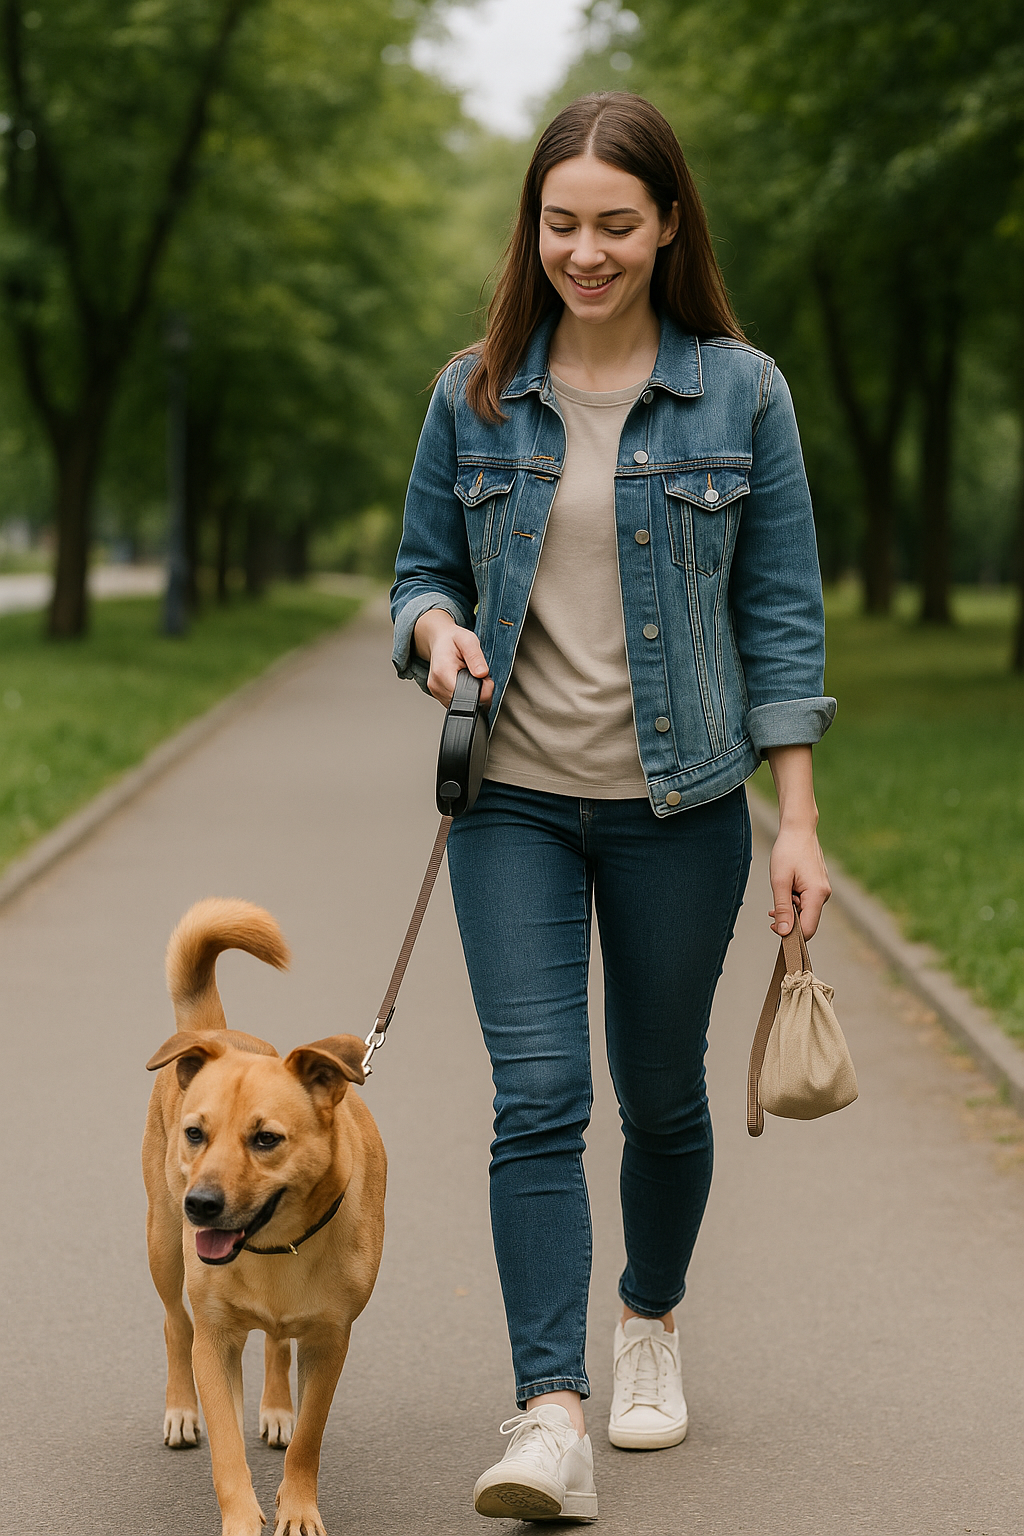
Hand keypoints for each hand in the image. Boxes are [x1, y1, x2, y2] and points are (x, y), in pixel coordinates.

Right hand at [413, 609, 493, 707]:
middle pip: (465, 702)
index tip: (485, 678)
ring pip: (462, 704)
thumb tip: (482, 674)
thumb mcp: (468, 641)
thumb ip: (476, 657)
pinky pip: (457, 702)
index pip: (465, 695)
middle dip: (478, 692)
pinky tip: (464, 682)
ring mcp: (437, 692)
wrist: (440, 641)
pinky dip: (465, 695)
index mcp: (441, 672)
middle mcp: (436, 685)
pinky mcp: (439, 696)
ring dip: (472, 694)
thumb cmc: (453, 640)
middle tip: (478, 674)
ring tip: (470, 676)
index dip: (481, 690)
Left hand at [769, 822, 830, 938]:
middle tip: (772, 910)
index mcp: (817, 894)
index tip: (773, 926)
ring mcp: (823, 890)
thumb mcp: (779, 881)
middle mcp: (824, 895)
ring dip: (790, 908)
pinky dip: (794, 900)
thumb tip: (783, 933)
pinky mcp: (819, 886)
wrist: (798, 830)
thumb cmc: (787, 851)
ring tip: (780, 891)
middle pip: (807, 921)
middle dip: (788, 919)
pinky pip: (807, 902)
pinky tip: (786, 889)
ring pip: (805, 911)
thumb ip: (782, 909)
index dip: (791, 934)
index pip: (808, 929)